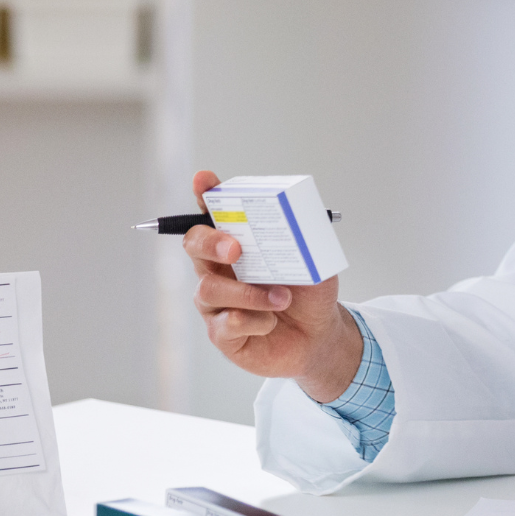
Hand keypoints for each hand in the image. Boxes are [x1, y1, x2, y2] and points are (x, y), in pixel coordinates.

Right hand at [187, 169, 361, 401]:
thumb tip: (299, 219)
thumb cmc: (309, 293)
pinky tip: (271, 322)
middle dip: (210, 242)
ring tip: (281, 298)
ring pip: (209, 289)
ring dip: (249, 293)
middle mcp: (220, 269)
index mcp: (239, 244)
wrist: (319, 335)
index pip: (215, 214)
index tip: (204, 180)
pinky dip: (255, 321)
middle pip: (195, 245)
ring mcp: (216, 302)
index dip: (206, 195)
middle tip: (236, 249)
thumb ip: (303, 240)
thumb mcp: (315, 261)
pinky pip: (226, 323)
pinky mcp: (221, 333)